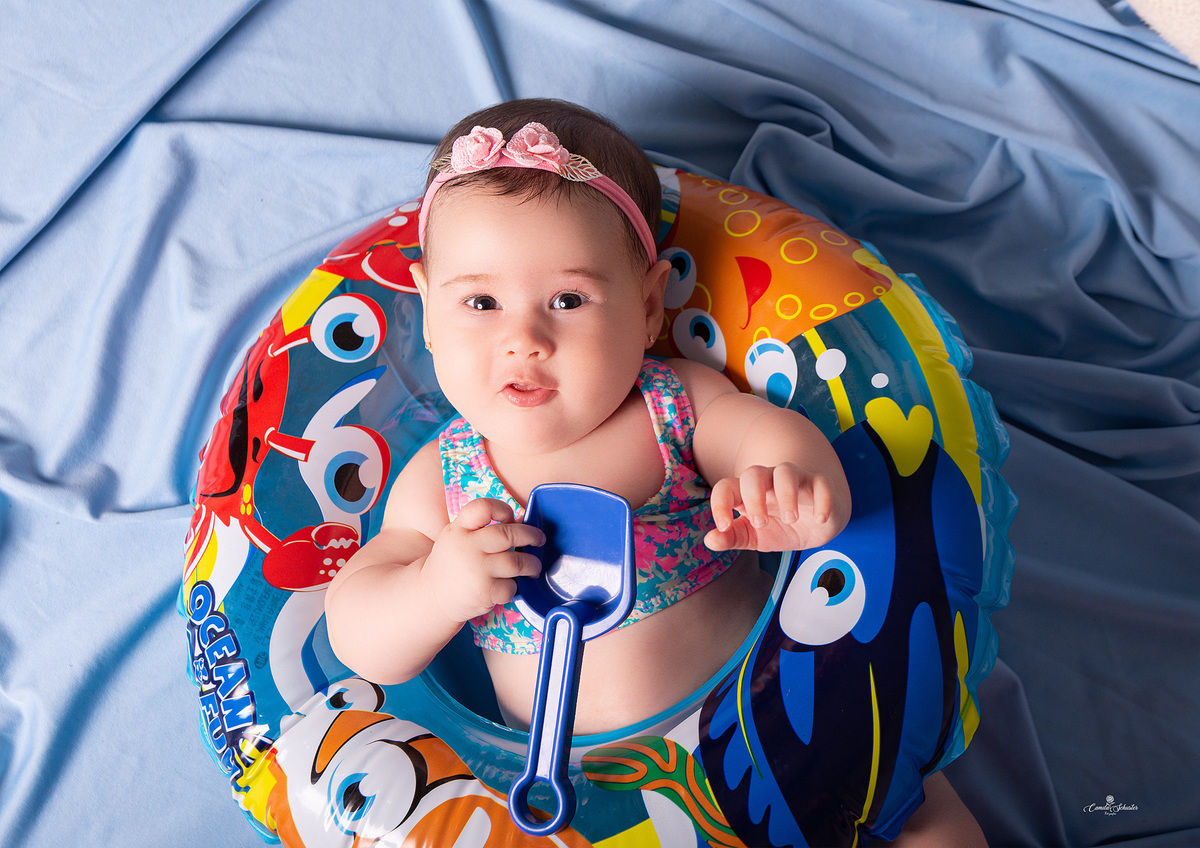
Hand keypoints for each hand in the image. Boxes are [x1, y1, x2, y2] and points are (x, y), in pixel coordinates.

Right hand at [420, 498, 543, 623]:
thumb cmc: (453, 564)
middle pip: (508, 534)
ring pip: (517, 562)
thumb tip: (522, 522)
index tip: (511, 518)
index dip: (502, 509)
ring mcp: (476, 570)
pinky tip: (507, 587)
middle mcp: (467, 547)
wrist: (432, 597)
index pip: (482, 508)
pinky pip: (511, 586)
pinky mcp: (484, 592)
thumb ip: (483, 529)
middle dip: (531, 536)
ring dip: (532, 564)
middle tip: (539, 540)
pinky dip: (513, 587)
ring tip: (533, 567)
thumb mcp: (458, 538)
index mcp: (458, 529)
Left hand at [705, 463, 841, 551]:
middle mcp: (770, 481)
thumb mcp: (754, 537)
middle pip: (754, 473)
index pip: (726, 487)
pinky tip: (819, 518)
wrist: (814, 527)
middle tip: (761, 523)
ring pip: (786, 471)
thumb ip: (732, 538)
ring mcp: (796, 480)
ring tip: (791, 519)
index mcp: (748, 492)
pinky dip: (821, 500)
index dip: (720, 504)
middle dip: (754, 497)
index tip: (724, 526)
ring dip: (786, 494)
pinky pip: (821, 483)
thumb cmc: (779, 527)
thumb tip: (710, 539)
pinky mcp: (820, 485)